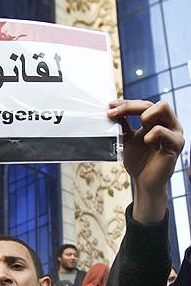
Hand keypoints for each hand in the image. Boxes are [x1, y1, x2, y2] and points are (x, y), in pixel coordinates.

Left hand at [107, 100, 183, 223]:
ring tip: (139, 132)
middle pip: (153, 102)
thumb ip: (123, 124)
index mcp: (158, 121)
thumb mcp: (127, 139)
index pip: (144, 104)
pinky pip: (163, 131)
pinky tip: (147, 143)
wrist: (144, 183)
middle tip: (114, 114)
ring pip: (163, 108)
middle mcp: (169, 123)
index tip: (110, 106)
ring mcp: (174, 132)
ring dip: (144, 116)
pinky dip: (151, 135)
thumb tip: (112, 108)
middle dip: (131, 106)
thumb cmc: (138, 161)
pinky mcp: (176, 145)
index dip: (126, 103)